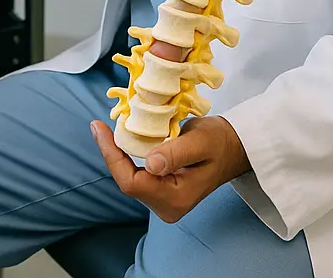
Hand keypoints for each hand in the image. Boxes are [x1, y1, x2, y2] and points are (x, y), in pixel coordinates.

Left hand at [91, 115, 249, 223]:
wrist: (233, 148)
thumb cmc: (219, 141)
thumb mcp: (199, 141)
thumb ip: (175, 153)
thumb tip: (149, 164)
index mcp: (176, 198)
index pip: (132, 182)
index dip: (111, 155)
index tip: (98, 127)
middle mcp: (168, 206)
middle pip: (128, 182)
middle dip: (111, 154)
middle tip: (98, 125)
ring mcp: (165, 201)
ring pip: (130, 179)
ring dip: (117, 155)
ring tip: (105, 130)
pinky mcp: (162, 191)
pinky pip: (137, 175)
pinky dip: (126, 156)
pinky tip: (119, 139)